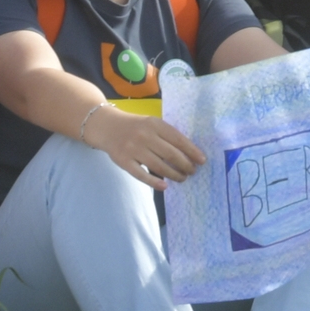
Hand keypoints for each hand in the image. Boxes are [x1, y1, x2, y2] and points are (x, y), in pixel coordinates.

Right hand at [88, 106, 205, 186]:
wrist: (108, 126)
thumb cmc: (136, 126)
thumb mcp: (152, 124)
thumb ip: (167, 135)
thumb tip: (189, 152)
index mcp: (155, 124)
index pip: (178, 140)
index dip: (192, 151)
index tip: (202, 160)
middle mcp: (145, 136)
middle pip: (171, 154)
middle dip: (185, 165)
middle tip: (192, 171)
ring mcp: (133, 149)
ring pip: (158, 166)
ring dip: (174, 174)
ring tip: (182, 178)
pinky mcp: (124, 161)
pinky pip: (141, 174)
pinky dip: (154, 182)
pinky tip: (165, 186)